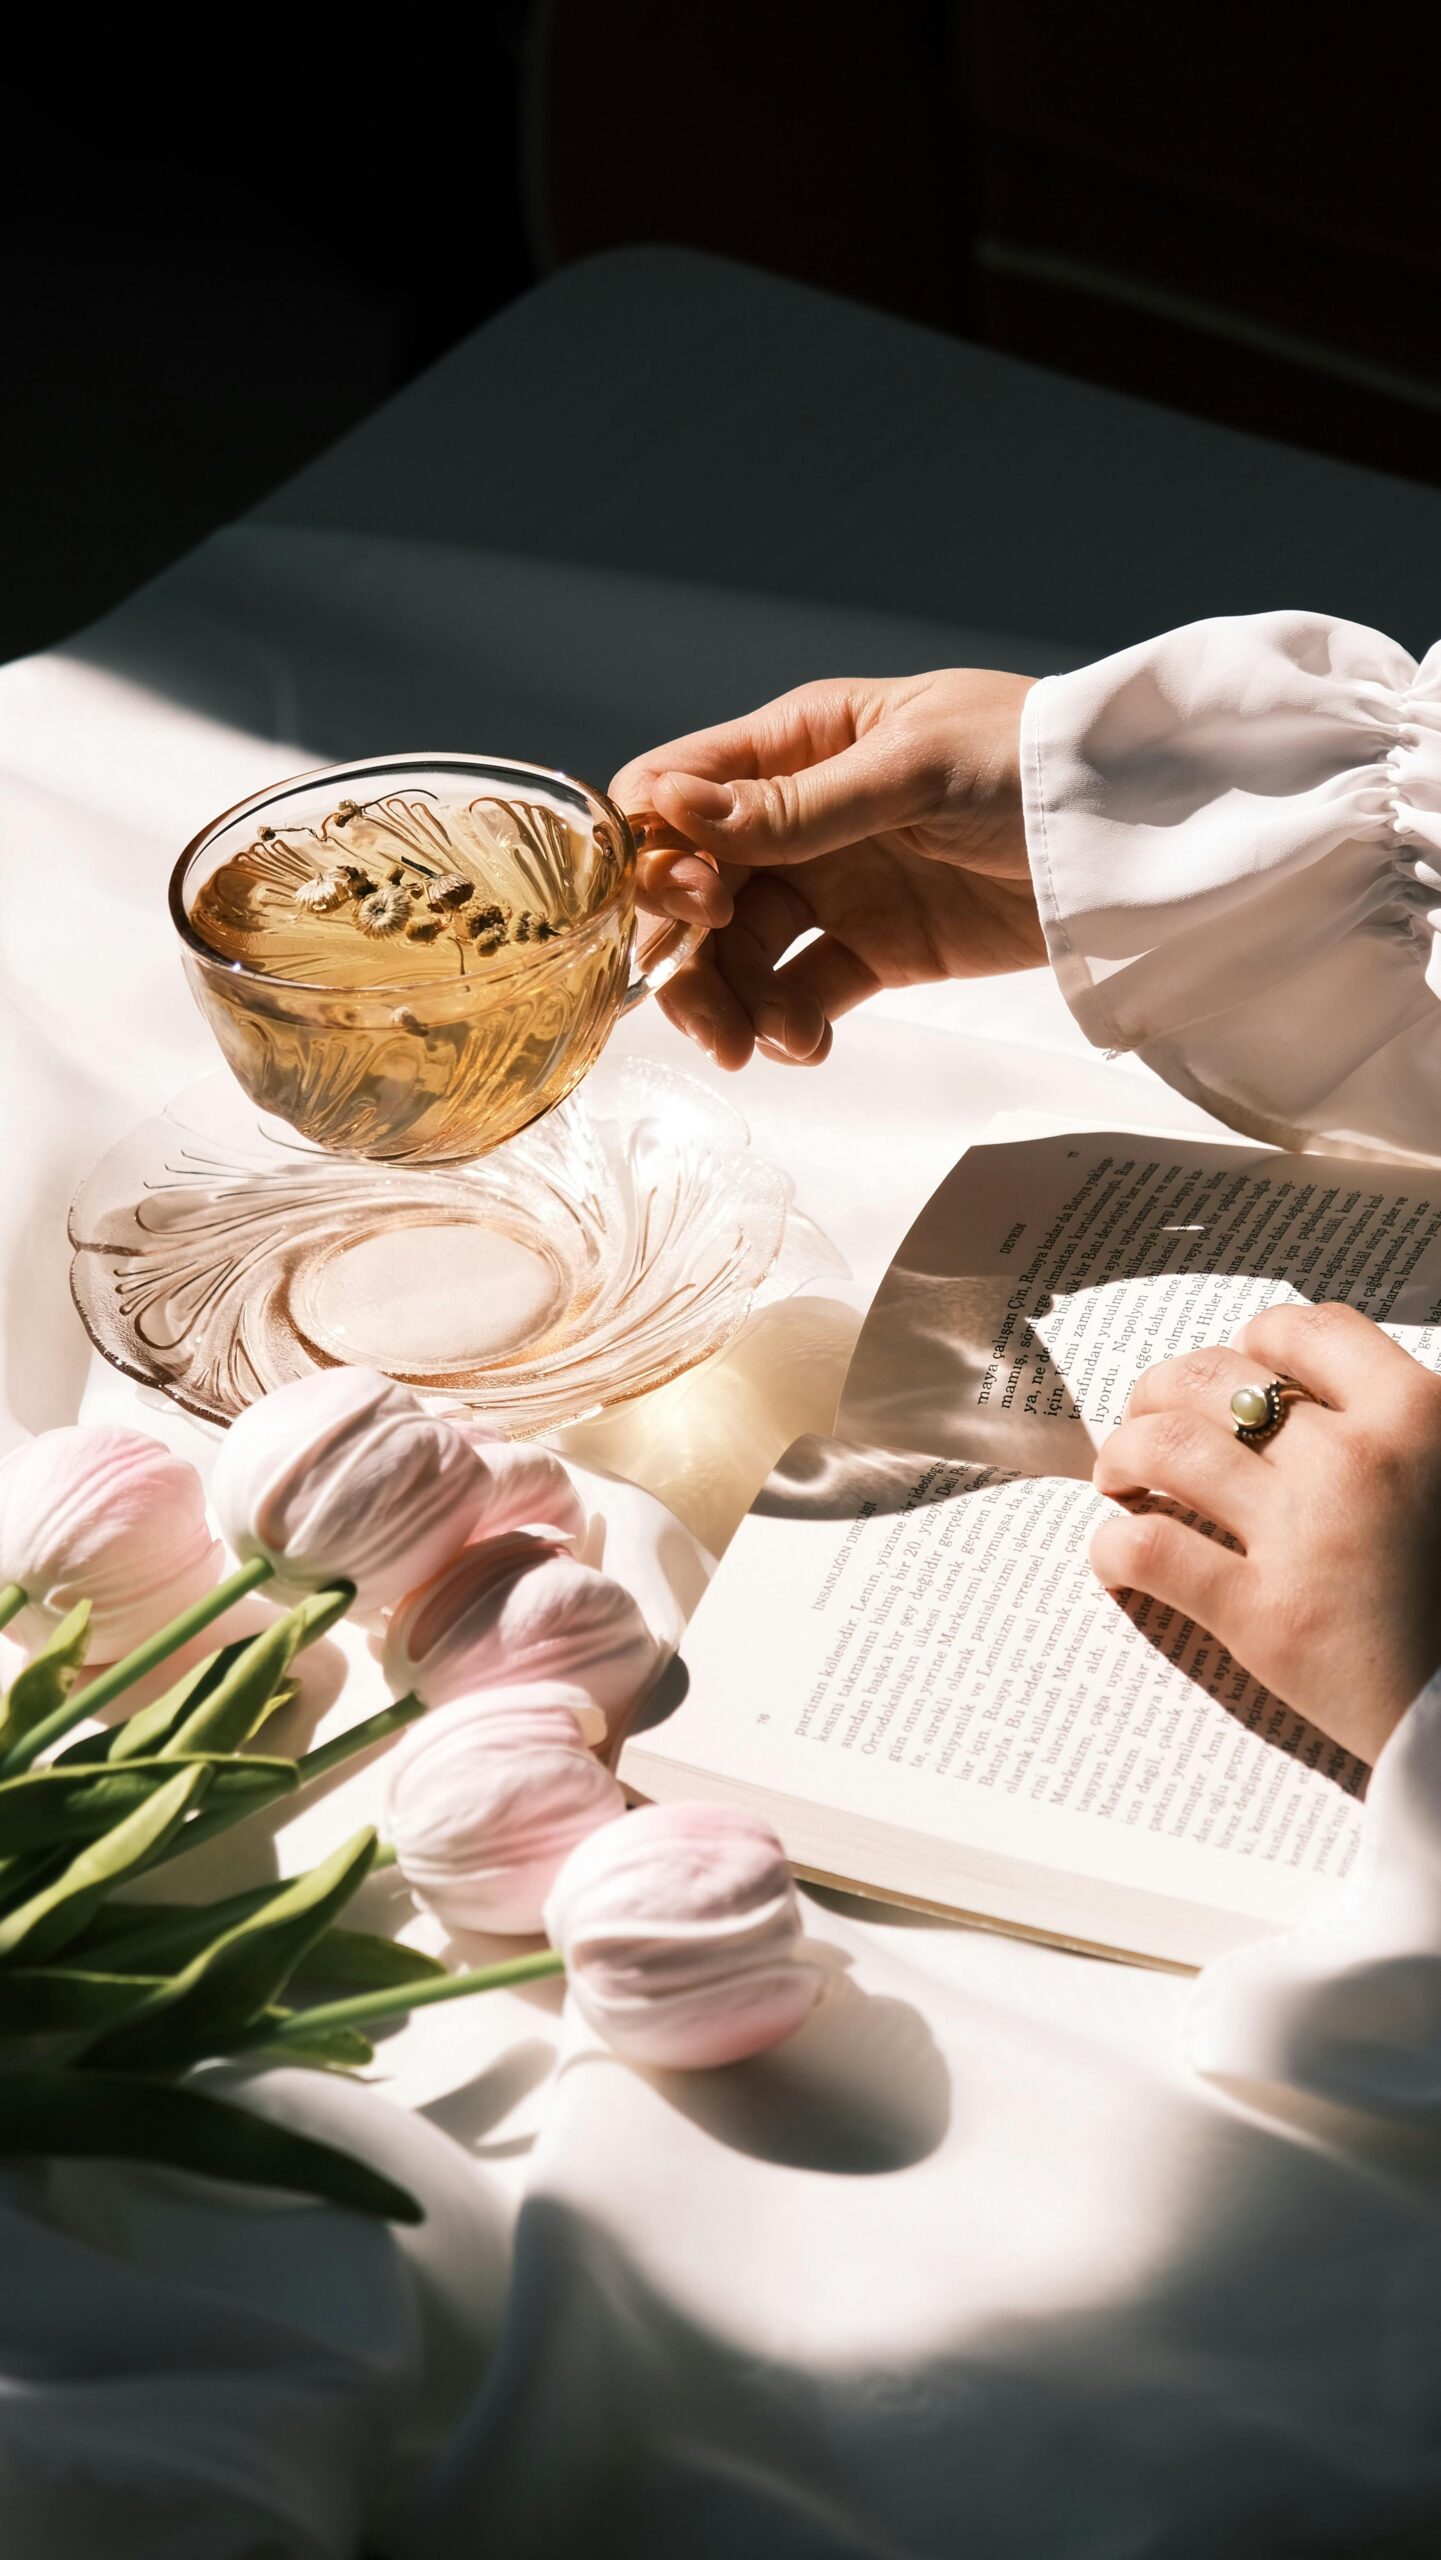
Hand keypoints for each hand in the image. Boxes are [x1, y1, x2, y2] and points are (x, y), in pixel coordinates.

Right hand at [609, 670, 1038, 1068]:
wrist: (1132, 832)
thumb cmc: (1028, 760)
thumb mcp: (912, 772)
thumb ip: (795, 806)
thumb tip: (672, 809)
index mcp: (794, 745)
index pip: (674, 793)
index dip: (655, 854)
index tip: (690, 904)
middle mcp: (797, 818)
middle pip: (692, 892)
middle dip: (684, 955)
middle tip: (709, 1013)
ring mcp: (834, 887)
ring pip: (739, 956)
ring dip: (732, 1006)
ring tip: (762, 1046)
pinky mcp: (875, 951)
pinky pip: (802, 994)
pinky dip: (791, 1026)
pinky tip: (808, 1045)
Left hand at [1089, 1302, 1440, 1763]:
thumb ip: (1400, 1428)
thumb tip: (1307, 1399)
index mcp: (1417, 1414)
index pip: (1307, 1329)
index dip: (1256, 1343)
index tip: (1239, 1370)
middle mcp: (1356, 1459)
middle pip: (1214, 1380)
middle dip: (1161, 1392)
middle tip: (1149, 1421)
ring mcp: (1304, 1534)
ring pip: (1166, 1448)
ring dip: (1122, 1455)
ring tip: (1119, 1479)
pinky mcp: (1263, 1615)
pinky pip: (1149, 1550)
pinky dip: (1113, 1546)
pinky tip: (1116, 1558)